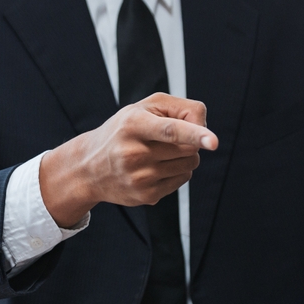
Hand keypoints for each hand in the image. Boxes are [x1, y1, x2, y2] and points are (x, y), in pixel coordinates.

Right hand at [39, 93, 218, 226]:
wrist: (89, 167)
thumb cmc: (123, 130)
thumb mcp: (143, 108)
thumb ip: (178, 108)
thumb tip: (203, 129)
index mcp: (133, 125)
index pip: (170, 130)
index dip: (195, 134)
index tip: (213, 141)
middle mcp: (134, 153)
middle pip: (188, 148)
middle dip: (190, 140)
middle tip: (169, 137)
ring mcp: (140, 178)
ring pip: (189, 164)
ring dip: (185, 156)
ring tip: (160, 152)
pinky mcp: (146, 195)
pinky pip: (182, 179)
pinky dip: (178, 171)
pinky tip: (157, 167)